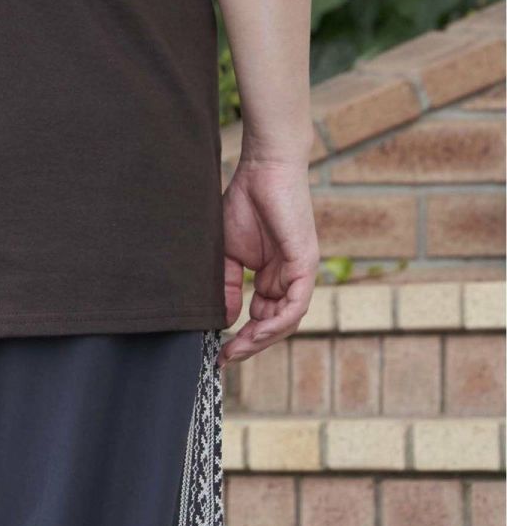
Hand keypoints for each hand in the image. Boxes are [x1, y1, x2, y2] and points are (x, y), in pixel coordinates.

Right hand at [220, 157, 318, 365]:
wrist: (262, 167)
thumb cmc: (244, 202)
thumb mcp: (228, 256)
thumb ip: (229, 288)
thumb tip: (226, 321)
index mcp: (272, 276)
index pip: (262, 318)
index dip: (242, 339)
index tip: (220, 354)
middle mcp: (288, 278)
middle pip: (275, 325)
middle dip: (250, 345)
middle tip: (226, 358)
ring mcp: (299, 271)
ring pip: (287, 320)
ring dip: (263, 340)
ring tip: (238, 349)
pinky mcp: (305, 262)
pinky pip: (296, 303)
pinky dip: (277, 322)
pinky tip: (256, 331)